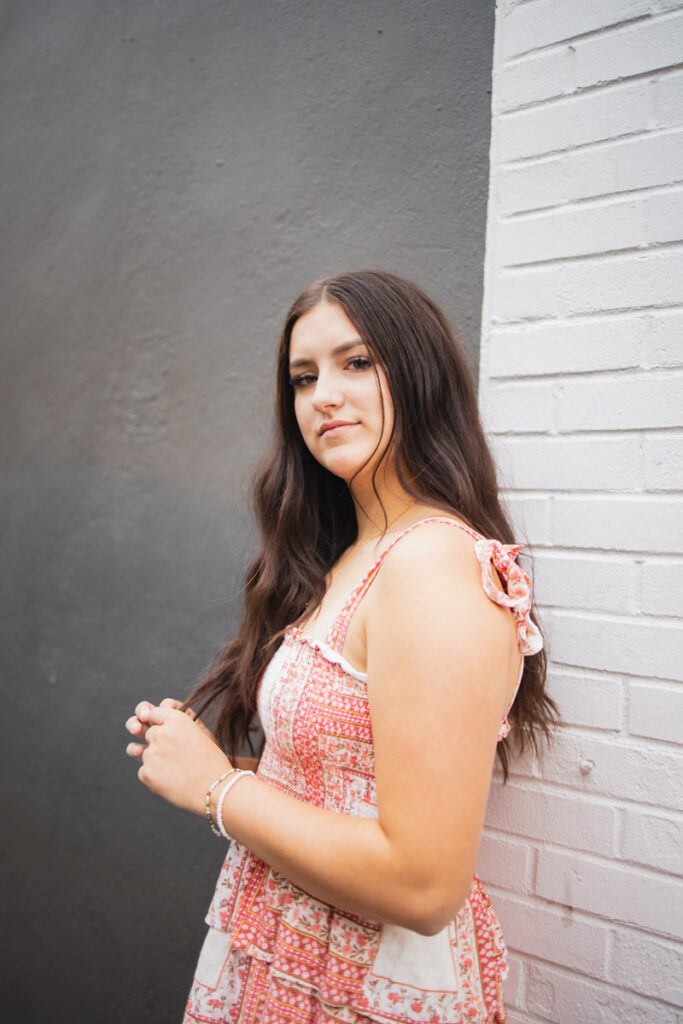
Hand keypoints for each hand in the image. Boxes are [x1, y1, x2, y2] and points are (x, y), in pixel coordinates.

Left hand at [125, 698, 230, 815]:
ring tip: (177, 770)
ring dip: (156, 761)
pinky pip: (144, 771)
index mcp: (176, 719)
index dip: (158, 722)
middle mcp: (161, 733)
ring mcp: (152, 753)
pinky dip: (154, 777)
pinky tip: (171, 781)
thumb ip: (174, 727)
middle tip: (175, 756)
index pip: (154, 712)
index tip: (163, 730)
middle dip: (158, 743)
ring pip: (146, 753)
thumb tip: (144, 723)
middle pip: (149, 733)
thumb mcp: (197, 733)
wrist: (216, 789)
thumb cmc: (211, 761)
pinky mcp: (146, 772)